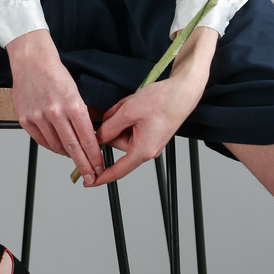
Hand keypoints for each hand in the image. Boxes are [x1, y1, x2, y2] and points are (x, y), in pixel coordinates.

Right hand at [6, 29, 103, 184]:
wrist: (32, 62)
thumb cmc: (55, 75)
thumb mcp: (76, 93)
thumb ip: (80, 116)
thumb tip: (88, 139)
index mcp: (72, 104)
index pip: (87, 138)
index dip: (94, 156)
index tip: (99, 166)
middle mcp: (55, 112)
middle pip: (73, 148)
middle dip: (84, 164)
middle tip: (91, 175)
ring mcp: (38, 117)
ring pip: (57, 147)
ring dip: (68, 155)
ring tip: (75, 157)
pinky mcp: (26, 120)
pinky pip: (42, 141)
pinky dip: (52, 147)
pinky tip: (59, 148)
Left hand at [92, 26, 217, 185]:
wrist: (183, 91)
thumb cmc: (162, 101)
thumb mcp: (129, 112)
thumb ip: (110, 127)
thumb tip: (99, 137)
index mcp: (143, 150)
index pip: (118, 170)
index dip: (102, 176)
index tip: (90, 182)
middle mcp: (148, 149)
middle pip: (117, 143)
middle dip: (114, 125)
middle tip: (122, 109)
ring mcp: (150, 140)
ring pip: (124, 132)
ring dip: (122, 117)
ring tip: (133, 105)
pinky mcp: (152, 132)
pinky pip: (132, 126)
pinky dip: (129, 115)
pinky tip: (136, 105)